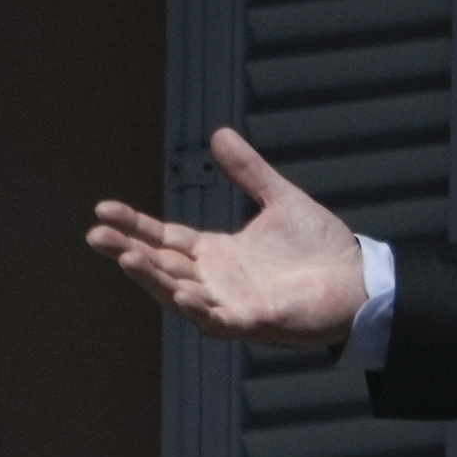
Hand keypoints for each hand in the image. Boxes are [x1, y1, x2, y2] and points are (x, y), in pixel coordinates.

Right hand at [86, 127, 368, 349]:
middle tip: (95, 235)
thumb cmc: (321, 248)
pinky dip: (200, 309)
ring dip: (153, 279)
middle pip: (162, 266)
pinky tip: (184, 294)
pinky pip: (221, 320)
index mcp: (216, 254)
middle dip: (128, 251)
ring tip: (126, 258)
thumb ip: (249, 172)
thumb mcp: (280, 200)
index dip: (134, 225)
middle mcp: (215, 282)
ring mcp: (232, 305)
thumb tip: (219, 133)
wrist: (361, 281)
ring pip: (180, 294)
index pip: (164, 238)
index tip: (103, 209)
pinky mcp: (256, 322)